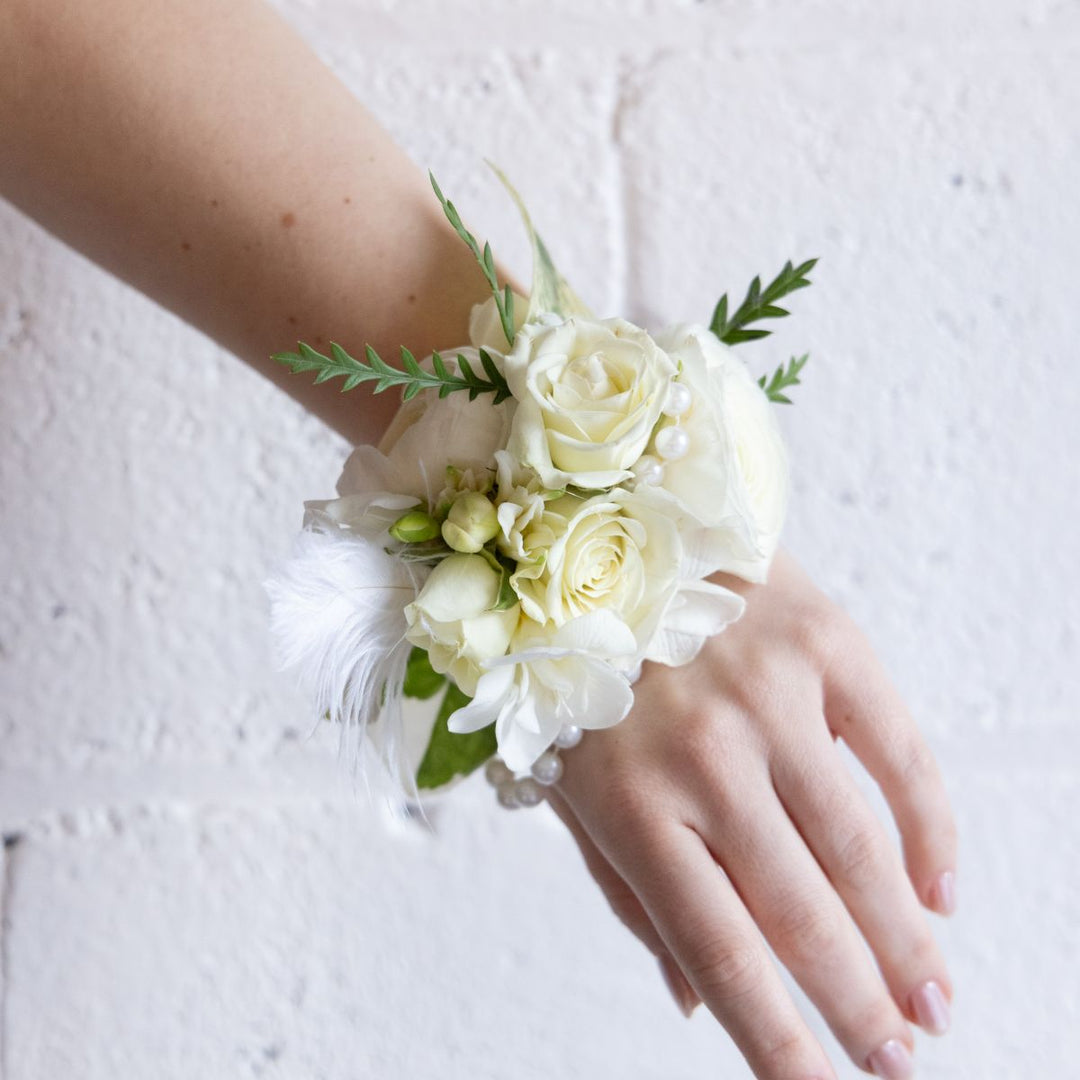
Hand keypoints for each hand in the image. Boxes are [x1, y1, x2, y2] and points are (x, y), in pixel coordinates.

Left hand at [547, 550, 956, 1079]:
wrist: (598, 529)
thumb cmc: (578, 671)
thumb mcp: (570, 783)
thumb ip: (628, 893)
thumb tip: (693, 1002)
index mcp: (629, 803)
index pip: (720, 953)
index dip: (779, 1044)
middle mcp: (702, 757)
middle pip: (801, 912)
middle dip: (859, 1003)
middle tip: (901, 1056)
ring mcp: (767, 696)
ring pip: (858, 846)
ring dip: (904, 936)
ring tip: (933, 1000)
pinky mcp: (819, 642)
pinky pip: (898, 750)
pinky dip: (929, 828)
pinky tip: (939, 887)